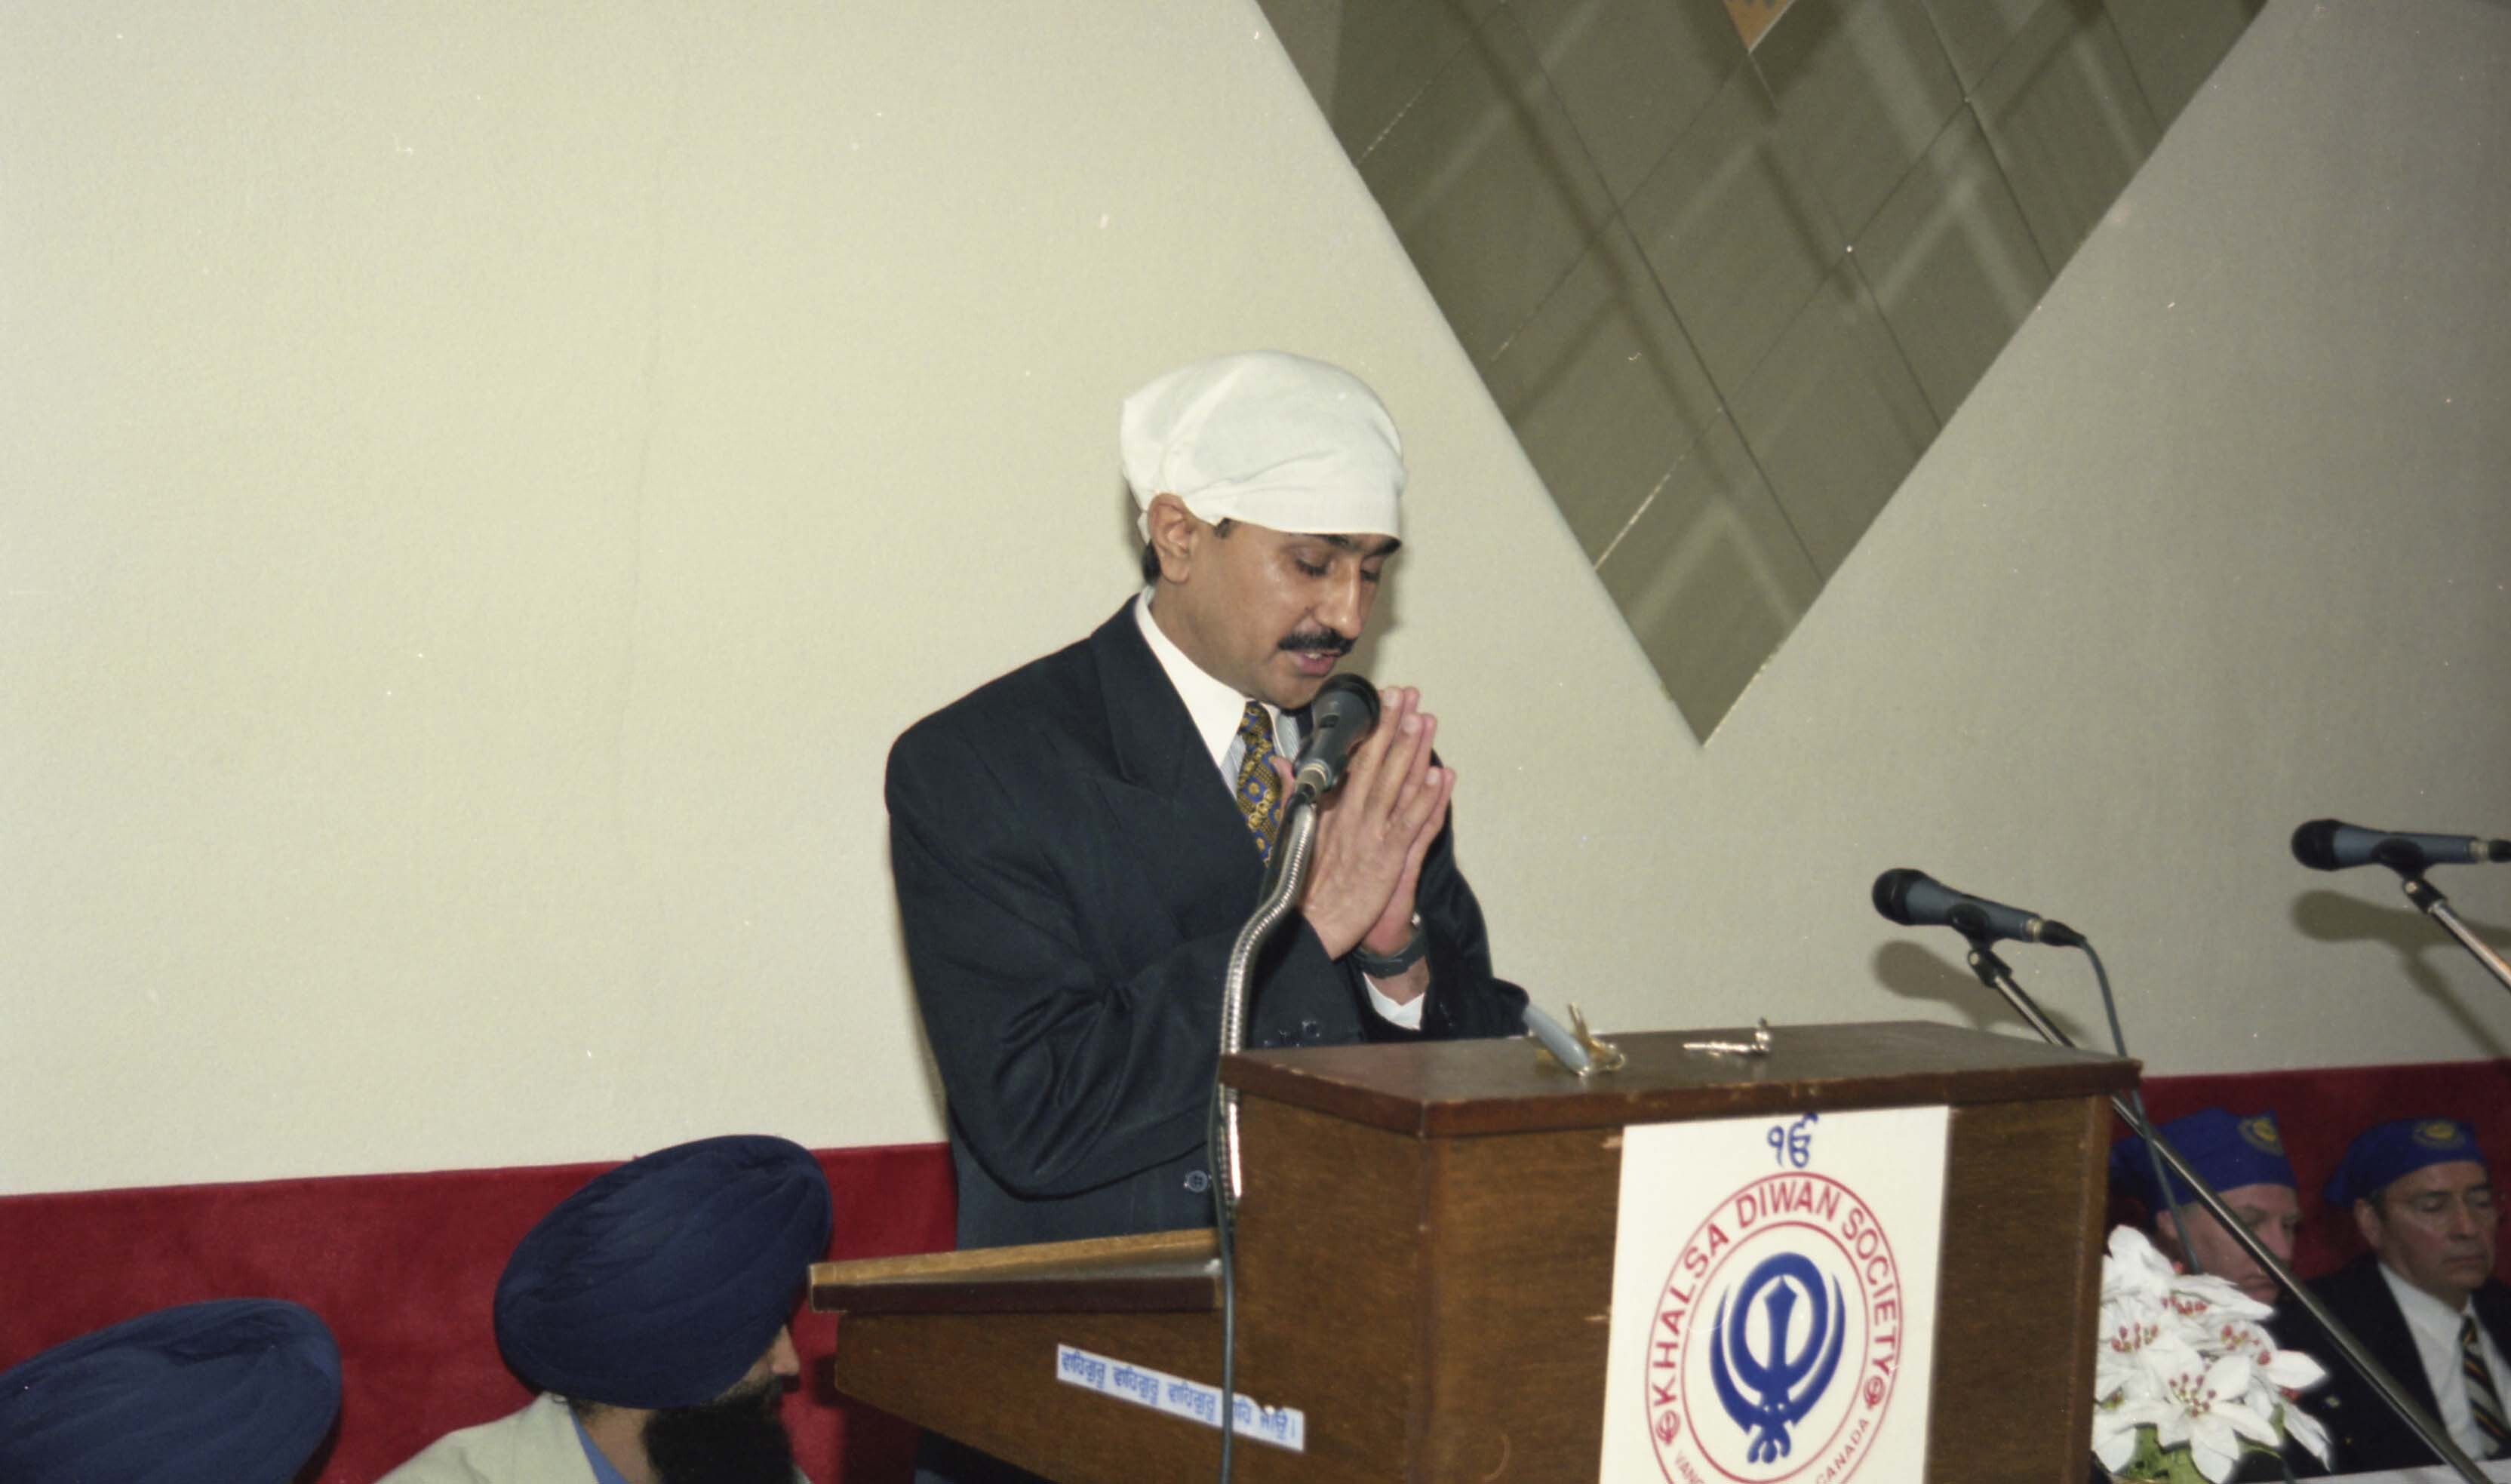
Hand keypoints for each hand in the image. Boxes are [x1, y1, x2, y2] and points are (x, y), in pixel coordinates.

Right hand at [1282, 686, 1453, 960]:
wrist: (1308, 927)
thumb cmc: (1302, 884)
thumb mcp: (1291, 832)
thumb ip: (1292, 794)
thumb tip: (1282, 764)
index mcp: (1328, 808)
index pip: (1352, 759)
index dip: (1371, 729)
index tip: (1382, 701)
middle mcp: (1351, 815)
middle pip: (1376, 762)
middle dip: (1393, 726)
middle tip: (1408, 694)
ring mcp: (1371, 835)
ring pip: (1396, 784)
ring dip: (1412, 751)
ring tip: (1425, 719)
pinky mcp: (1388, 858)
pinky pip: (1411, 822)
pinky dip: (1426, 798)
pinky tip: (1440, 775)